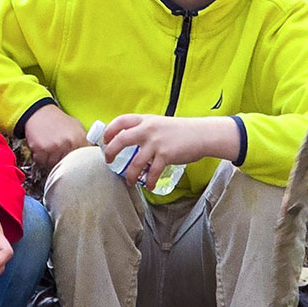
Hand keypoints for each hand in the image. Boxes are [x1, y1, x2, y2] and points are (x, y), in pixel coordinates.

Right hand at [22, 104, 88, 169]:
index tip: (76, 163)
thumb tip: (92, 153)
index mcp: (79, 138)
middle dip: (64, 162)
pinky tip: (43, 148)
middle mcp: (68, 143)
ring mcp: (54, 147)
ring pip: (53, 165)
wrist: (39, 112)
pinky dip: (41, 158)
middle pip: (68, 165)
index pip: (83, 160)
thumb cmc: (57, 120)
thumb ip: (85, 140)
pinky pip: (42, 162)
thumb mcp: (76, 126)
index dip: (78, 163)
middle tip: (60, 153)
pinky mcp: (40, 149)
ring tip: (50, 149)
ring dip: (51, 160)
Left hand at [101, 114, 231, 188]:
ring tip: (129, 181)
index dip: (110, 130)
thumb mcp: (160, 123)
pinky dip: (149, 181)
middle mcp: (148, 129)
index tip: (105, 140)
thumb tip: (131, 140)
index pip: (121, 121)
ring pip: (135, 162)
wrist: (201, 134)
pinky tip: (149, 186)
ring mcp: (156, 142)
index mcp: (146, 120)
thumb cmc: (181, 131)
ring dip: (130, 174)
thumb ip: (146, 129)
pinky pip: (152, 172)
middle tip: (109, 161)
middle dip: (111, 152)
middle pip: (121, 140)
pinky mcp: (165, 155)